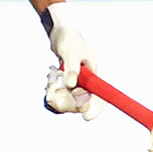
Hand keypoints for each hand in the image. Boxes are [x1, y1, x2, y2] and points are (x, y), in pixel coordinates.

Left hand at [42, 1, 99, 117]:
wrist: (60, 34)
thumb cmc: (70, 39)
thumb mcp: (71, 52)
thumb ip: (71, 68)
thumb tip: (71, 85)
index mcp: (95, 77)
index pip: (101, 98)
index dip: (96, 109)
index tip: (87, 117)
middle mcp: (87, 85)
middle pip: (79, 105)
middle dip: (65, 99)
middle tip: (54, 87)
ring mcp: (76, 87)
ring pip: (66, 102)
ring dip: (56, 92)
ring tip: (53, 76)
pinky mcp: (65, 87)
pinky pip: (57, 96)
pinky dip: (51, 89)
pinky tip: (51, 78)